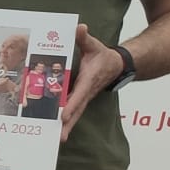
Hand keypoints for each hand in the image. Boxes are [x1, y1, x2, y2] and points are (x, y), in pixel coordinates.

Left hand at [59, 23, 122, 142]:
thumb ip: (84, 37)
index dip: (72, 104)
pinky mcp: (81, 101)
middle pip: (76, 110)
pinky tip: (53, 131)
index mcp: (89, 80)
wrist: (116, 65)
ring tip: (54, 140)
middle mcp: (86, 92)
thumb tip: (80, 28)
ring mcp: (83, 98)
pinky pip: (72, 112)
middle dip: (67, 123)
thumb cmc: (102, 55)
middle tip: (58, 137)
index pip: (80, 94)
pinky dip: (64, 122)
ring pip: (74, 115)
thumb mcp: (93, 44)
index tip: (63, 115)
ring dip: (66, 127)